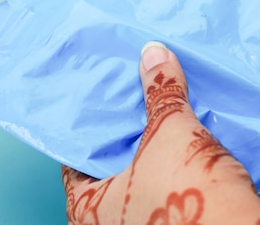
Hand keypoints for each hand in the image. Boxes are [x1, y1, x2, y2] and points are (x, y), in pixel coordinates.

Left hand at [62, 42, 259, 224]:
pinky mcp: (176, 221)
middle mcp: (111, 222)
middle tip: (129, 104)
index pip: (73, 164)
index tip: (97, 107)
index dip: (85, 133)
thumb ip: (161, 90)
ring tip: (158, 115)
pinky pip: (165, 188)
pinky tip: (184, 140)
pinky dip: (171, 166)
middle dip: (122, 139)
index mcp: (91, 208)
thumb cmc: (186, 186)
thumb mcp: (170, 130)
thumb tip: (153, 51)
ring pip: (140, 180)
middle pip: (109, 170)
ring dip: (151, 153)